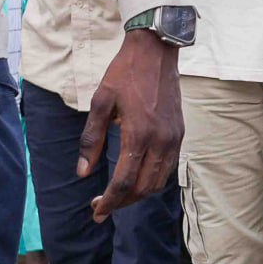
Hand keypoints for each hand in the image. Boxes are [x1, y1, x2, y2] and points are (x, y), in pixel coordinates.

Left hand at [78, 30, 183, 221]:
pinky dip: (151, 180)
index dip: (110, 202)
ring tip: (118, 196)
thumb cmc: (124, 73)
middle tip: (101, 206)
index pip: (125, 182)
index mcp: (139, 134)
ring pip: (158, 182)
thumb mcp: (100, 103)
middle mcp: (161, 141)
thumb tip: (83, 173)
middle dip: (122, 202)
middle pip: (143, 188)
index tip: (96, 212)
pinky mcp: (179, 134)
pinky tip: (136, 177)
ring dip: (138, 194)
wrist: (156, 51)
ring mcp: (174, 138)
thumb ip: (91, 140)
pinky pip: (167, 168)